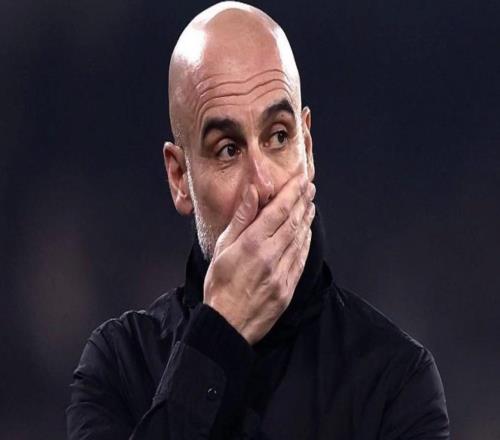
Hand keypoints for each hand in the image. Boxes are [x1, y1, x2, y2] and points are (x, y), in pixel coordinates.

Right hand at [203, 174, 315, 344]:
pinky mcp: (288, 288)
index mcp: (252, 244)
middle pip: (293, 221)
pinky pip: (301, 259)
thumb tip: (253, 192)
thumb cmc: (219, 286)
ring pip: (300, 239)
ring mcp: (282, 273)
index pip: (279, 210)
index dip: (293, 192)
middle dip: (303, 201)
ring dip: (306, 219)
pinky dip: (306, 242)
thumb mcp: (222, 247)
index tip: (301, 179)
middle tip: (309, 186)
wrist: (226, 324)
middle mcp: (271, 256)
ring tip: (310, 204)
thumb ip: (241, 218)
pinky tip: (306, 232)